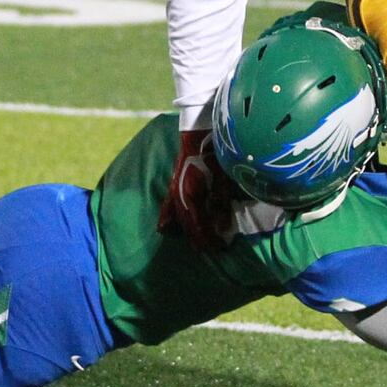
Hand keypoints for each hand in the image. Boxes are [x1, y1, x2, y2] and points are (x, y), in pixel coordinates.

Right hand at [157, 129, 234, 250]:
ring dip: (186, 232)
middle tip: (209, 250)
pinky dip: (167, 219)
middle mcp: (180, 198)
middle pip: (188, 226)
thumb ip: (221, 204)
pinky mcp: (173, 187)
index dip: (210, 239)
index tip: (220, 248)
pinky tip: (164, 228)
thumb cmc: (212, 156)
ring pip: (178, 219)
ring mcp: (174, 192)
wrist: (197, 136)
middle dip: (199, 240)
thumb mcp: (222, 181)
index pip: (200, 226)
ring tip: (193, 244)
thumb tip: (223, 227)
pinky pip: (168, 208)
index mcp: (192, 197)